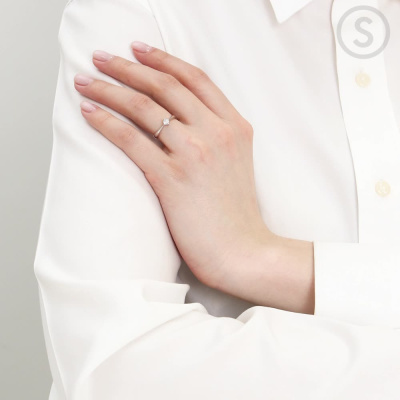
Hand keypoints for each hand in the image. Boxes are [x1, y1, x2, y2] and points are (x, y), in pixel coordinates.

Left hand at [73, 41, 274, 288]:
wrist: (243, 251)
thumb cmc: (236, 213)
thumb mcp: (237, 162)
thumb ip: (216, 134)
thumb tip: (180, 118)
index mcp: (235, 126)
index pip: (195, 79)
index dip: (163, 60)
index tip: (138, 49)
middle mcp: (217, 132)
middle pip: (165, 86)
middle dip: (128, 66)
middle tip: (102, 58)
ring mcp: (195, 154)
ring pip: (144, 107)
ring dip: (109, 89)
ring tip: (87, 83)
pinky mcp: (172, 178)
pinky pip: (131, 140)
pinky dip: (106, 122)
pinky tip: (90, 112)